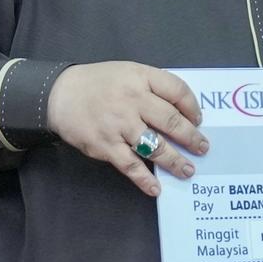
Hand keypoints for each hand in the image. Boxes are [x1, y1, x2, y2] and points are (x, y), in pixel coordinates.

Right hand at [45, 61, 209, 198]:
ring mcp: (119, 124)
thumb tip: (182, 112)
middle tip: (203, 148)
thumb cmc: (99, 84)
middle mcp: (132, 100)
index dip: (192, 107)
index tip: (198, 120)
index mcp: (140, 77)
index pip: (176, 90)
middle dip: (191, 137)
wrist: (59, 94)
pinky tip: (156, 188)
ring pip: (155, 146)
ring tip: (188, 170)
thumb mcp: (127, 72)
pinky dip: (145, 179)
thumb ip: (152, 87)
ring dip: (175, 161)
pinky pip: (130, 165)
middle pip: (171, 120)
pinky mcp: (105, 145)